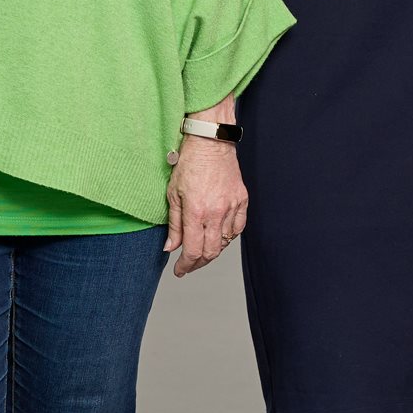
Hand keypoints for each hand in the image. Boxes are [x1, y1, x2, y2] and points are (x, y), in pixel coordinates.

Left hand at [164, 136, 246, 277]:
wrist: (211, 141)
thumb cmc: (189, 163)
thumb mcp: (173, 193)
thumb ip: (174, 224)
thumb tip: (171, 247)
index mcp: (196, 211)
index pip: (193, 251)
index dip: (186, 265)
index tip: (180, 270)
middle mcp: (216, 212)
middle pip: (211, 252)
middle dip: (198, 263)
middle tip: (189, 265)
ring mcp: (232, 206)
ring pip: (225, 242)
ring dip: (213, 250)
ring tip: (202, 249)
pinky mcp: (242, 200)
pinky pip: (238, 228)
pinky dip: (229, 236)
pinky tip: (220, 236)